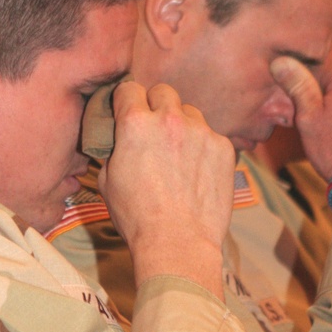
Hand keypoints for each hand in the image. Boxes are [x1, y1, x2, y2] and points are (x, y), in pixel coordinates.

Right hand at [98, 81, 235, 298]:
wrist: (178, 243)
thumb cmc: (137, 217)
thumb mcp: (108, 180)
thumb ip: (114, 148)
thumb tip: (118, 139)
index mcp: (135, 124)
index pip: (129, 88)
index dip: (125, 100)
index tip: (126, 110)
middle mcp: (170, 119)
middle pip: (163, 91)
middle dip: (155, 105)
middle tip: (153, 129)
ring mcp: (201, 131)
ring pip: (189, 112)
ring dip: (181, 124)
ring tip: (178, 154)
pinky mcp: (223, 147)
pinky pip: (210, 135)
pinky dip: (202, 147)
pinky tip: (196, 171)